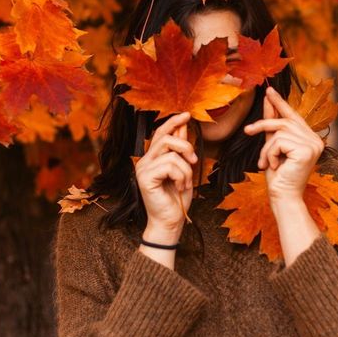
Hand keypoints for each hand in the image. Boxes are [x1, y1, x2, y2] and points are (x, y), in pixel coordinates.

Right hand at [135, 111, 196, 230]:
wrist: (171, 221)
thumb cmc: (177, 198)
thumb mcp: (184, 169)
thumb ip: (181, 150)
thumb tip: (183, 127)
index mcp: (152, 158)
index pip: (160, 133)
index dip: (173, 122)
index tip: (187, 114)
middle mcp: (144, 161)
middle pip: (165, 138)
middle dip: (185, 146)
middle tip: (194, 161)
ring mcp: (143, 169)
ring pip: (171, 153)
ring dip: (186, 169)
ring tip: (185, 182)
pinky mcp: (145, 178)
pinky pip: (170, 166)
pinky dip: (181, 176)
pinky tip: (180, 187)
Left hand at [244, 86, 324, 202]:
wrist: (283, 197)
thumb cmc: (278, 176)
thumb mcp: (273, 146)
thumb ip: (273, 125)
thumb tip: (269, 101)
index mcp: (311, 138)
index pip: (294, 116)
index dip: (280, 102)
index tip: (269, 90)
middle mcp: (316, 140)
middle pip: (285, 121)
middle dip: (263, 124)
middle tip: (247, 131)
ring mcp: (313, 144)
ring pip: (279, 131)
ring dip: (266, 148)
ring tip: (265, 163)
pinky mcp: (306, 150)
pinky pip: (279, 141)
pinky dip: (270, 153)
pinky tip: (274, 167)